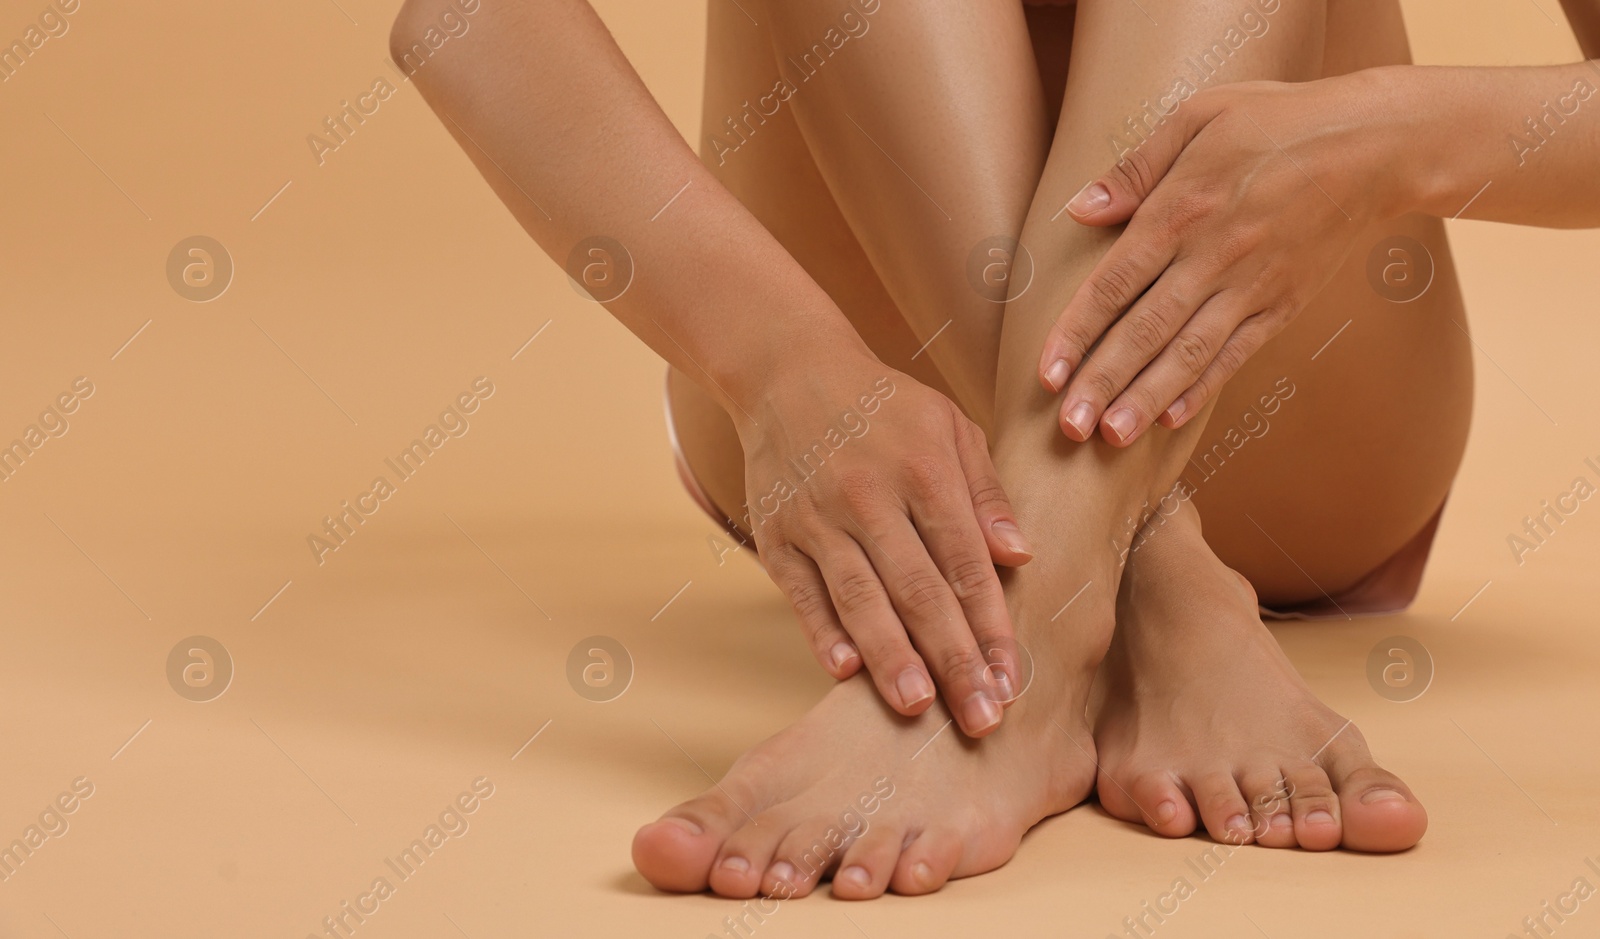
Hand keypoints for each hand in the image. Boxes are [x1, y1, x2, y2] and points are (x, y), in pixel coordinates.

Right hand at [735, 355, 1031, 736]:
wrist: (787, 372)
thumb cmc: (884, 406)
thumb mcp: (949, 427)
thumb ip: (985, 494)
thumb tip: (1021, 556)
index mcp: (924, 469)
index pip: (966, 561)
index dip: (992, 625)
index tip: (1013, 678)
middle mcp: (870, 495)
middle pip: (919, 590)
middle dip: (954, 659)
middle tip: (982, 718)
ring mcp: (818, 516)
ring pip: (860, 598)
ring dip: (892, 656)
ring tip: (920, 707)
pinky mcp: (777, 533)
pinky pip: (801, 592)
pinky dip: (823, 632)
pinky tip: (845, 674)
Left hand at [1039, 72, 1397, 444]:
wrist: (1375, 145)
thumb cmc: (1276, 121)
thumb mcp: (1199, 116)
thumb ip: (1136, 168)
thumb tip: (1079, 209)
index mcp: (1180, 210)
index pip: (1113, 284)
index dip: (1076, 333)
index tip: (1046, 375)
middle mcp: (1213, 256)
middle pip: (1145, 330)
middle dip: (1103, 383)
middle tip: (1068, 430)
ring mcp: (1251, 285)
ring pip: (1189, 353)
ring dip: (1146, 399)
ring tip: (1111, 438)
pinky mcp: (1284, 303)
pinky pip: (1237, 353)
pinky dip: (1203, 387)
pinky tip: (1171, 419)